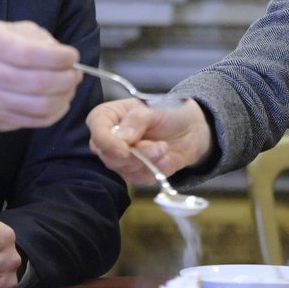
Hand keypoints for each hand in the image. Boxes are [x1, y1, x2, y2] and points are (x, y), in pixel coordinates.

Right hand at [0, 20, 81, 152]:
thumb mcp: (11, 32)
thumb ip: (38, 38)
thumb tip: (64, 56)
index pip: (30, 54)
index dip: (58, 57)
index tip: (72, 57)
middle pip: (39, 82)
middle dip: (67, 78)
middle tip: (76, 74)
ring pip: (41, 105)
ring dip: (65, 96)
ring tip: (70, 87)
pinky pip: (37, 121)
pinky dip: (57, 112)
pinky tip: (61, 101)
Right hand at [87, 98, 212, 182]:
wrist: (191, 127)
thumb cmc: (167, 111)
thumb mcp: (154, 108)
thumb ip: (137, 120)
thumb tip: (122, 138)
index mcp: (108, 117)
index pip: (97, 131)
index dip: (107, 143)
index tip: (124, 150)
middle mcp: (110, 140)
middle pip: (109, 157)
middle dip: (134, 156)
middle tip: (158, 147)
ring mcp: (122, 159)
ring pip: (125, 170)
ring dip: (148, 161)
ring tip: (165, 147)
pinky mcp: (138, 173)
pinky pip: (142, 178)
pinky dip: (157, 169)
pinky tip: (167, 158)